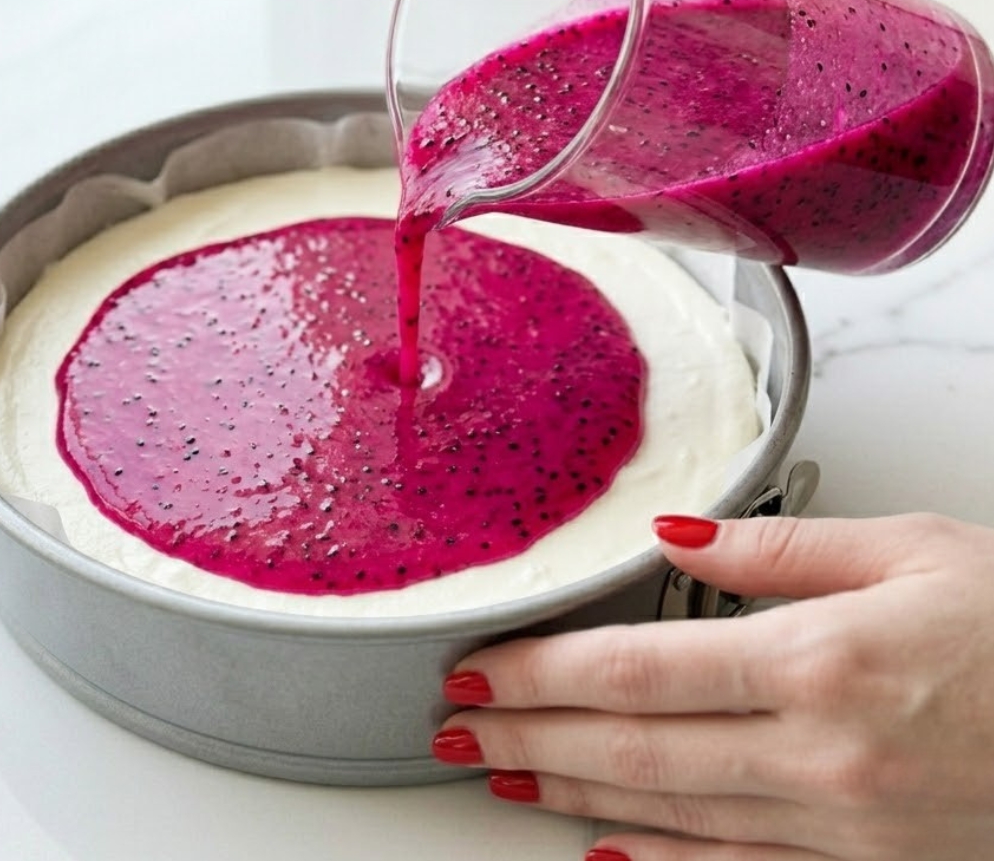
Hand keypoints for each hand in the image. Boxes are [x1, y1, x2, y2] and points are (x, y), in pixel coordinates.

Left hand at [433, 512, 993, 859]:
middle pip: (634, 744)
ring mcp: (842, 824)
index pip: (636, 668)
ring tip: (502, 776)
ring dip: (574, 790)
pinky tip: (606, 848)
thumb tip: (671, 536)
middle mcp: (821, 754)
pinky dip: (662, 860)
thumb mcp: (908, 551)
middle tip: (457, 727)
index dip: (541, 671)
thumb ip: (776, 549)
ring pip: (671, 811)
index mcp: (820, 661)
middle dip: (531, 734)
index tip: (480, 668)